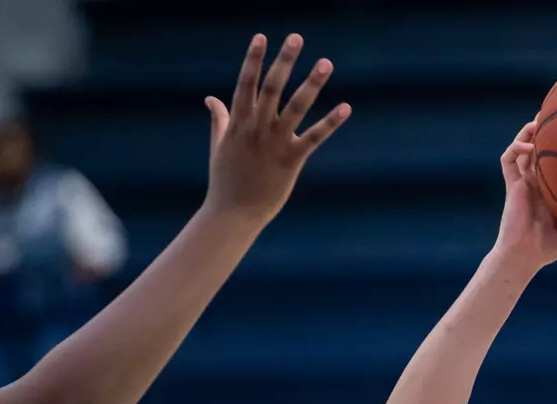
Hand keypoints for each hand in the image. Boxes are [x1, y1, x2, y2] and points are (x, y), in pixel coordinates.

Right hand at [202, 34, 350, 225]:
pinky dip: (330, 123)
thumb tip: (210, 98)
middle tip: (296, 37)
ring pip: (295, 107)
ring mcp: (274, 143)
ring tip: (326, 63)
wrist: (232, 214)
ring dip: (312, 83)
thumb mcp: (218, 146)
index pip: (245, 83)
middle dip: (283, 60)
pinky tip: (346, 107)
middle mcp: (256, 128)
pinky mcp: (291, 160)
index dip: (253, 59)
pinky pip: (314, 138)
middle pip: (271, 87)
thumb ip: (219, 119)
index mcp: (238, 122)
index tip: (261, 37)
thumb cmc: (225, 180)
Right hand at [490, 121, 556, 271]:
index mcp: (553, 185)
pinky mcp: (512, 184)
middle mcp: (538, 178)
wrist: (527, 255)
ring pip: (522, 146)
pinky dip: (516, 147)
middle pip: (539, 144)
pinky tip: (528, 145)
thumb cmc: (553, 245)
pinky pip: (508, 159)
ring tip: (540, 120)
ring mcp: (523, 180)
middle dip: (547, 127)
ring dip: (529, 131)